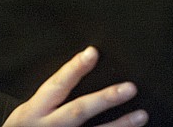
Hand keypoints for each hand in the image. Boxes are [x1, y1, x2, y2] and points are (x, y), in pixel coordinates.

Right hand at [2, 46, 146, 126]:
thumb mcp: (30, 110)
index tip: (92, 52)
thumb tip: (85, 63)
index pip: (56, 85)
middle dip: (105, 99)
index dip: (74, 69)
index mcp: (34, 111)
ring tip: (142, 115)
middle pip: (78, 111)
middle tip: (130, 88)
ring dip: (120, 125)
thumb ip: (53, 95)